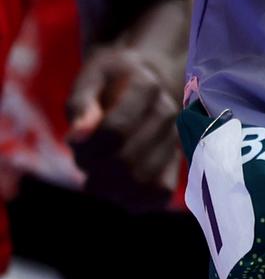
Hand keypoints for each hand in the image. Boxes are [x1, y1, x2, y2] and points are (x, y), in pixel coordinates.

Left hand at [67, 31, 184, 209]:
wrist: (150, 80)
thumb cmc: (112, 81)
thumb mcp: (90, 79)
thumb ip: (81, 104)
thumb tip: (77, 137)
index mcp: (145, 86)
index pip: (114, 131)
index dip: (86, 146)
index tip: (74, 143)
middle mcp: (167, 113)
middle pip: (125, 160)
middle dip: (93, 168)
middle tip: (83, 160)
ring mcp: (175, 138)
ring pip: (142, 180)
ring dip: (109, 187)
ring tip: (98, 176)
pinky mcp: (177, 161)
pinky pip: (159, 193)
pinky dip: (133, 199)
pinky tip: (117, 188)